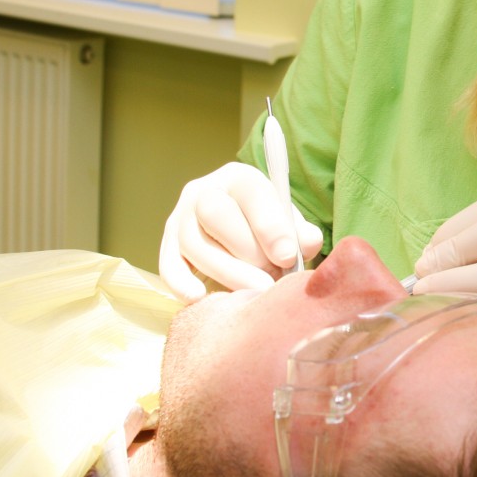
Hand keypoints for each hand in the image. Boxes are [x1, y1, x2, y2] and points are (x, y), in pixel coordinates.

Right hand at [159, 162, 323, 302]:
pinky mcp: (168, 246)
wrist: (242, 233)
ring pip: (194, 243)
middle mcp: (204, 191)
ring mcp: (181, 217)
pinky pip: (168, 264)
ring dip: (226, 273)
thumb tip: (308, 244)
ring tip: (253, 293)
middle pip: (215, 213)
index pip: (251, 193)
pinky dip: (180, 282)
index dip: (270, 227)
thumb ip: (301, 233)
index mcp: (240, 178)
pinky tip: (199, 298)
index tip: (287, 257)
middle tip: (270, 278)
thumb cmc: (269, 231)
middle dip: (247, 251)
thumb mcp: (289, 225)